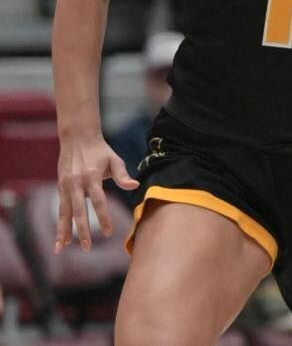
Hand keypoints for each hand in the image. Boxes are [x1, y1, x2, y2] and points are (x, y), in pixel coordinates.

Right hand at [56, 131, 137, 252]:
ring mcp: (66, 186)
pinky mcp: (60, 187)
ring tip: (61, 249)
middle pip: (79, 211)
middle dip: (82, 230)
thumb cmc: (100, 151)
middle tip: (87, 248)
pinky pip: (60, 209)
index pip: (99, 201)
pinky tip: (61, 238)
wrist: (77, 138)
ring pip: (64, 213)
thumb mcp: (114, 160)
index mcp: (92, 176)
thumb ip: (122, 175)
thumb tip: (135, 186)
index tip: (109, 233)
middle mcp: (76, 183)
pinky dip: (60, 224)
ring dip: (63, 232)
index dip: (103, 217)